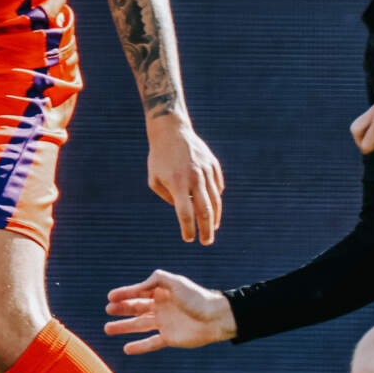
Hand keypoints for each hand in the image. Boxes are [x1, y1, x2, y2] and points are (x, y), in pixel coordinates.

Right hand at [103, 270, 236, 352]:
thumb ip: (157, 279)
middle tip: (108, 310)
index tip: (110, 297)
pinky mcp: (169, 338)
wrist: (216, 318)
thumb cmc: (197, 298)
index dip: (124, 294)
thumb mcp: (176, 282)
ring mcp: (164, 323)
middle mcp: (160, 308)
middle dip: (121, 309)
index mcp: (161, 293)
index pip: (138, 293)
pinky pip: (150, 342)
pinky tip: (126, 348)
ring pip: (138, 325)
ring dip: (123, 327)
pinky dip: (139, 346)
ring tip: (107, 328)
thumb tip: (140, 286)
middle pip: (136, 308)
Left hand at [146, 113, 225, 244]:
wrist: (171, 131)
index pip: (185, 213)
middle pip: (205, 210)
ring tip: (212, 228)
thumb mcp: (155, 180)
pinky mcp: (214, 165)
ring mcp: (207, 171)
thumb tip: (185, 210)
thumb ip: (169, 198)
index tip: (189, 239)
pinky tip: (212, 207)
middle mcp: (195, 178)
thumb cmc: (159, 158)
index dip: (188, 229)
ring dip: (215, 217)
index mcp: (178, 183)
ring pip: (216, 200)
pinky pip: (218, 186)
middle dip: (206, 230)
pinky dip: (216, 199)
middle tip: (206, 242)